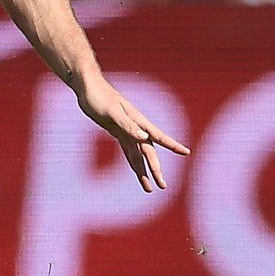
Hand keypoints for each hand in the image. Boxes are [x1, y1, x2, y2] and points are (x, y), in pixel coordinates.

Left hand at [76, 74, 189, 191]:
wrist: (88, 87)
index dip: (172, 145)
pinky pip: (128, 151)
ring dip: (144, 171)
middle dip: (156, 170)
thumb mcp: (112, 111)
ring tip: (150, 189)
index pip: (158, 136)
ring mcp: (127, 131)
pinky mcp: (118, 132)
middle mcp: (136, 128)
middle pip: (149, 152)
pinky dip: (133, 162)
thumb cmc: (99, 96)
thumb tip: (145, 137)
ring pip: (139, 155)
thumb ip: (128, 125)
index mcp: (138, 121)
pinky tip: (138, 172)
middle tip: (163, 186)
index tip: (186, 152)